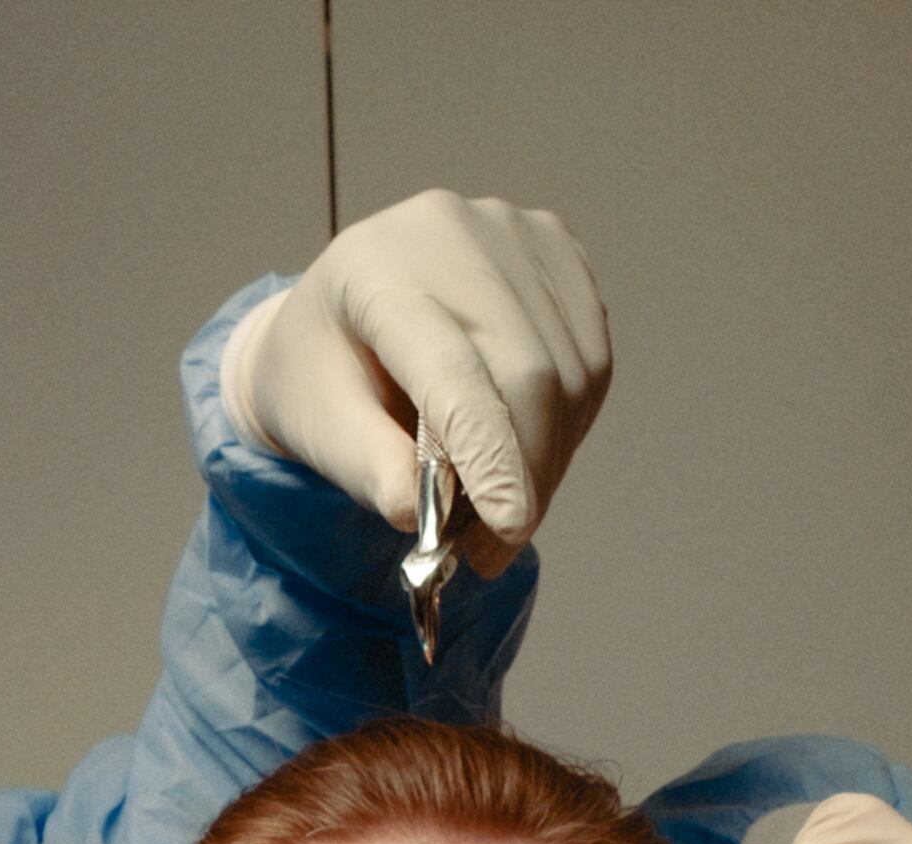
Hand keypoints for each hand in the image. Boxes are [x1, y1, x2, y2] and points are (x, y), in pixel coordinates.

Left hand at [221, 188, 611, 570]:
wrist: (340, 314)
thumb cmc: (322, 374)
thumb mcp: (320, 427)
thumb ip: (368, 468)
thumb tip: (422, 516)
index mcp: (376, 268)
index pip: (453, 368)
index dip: (489, 450)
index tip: (510, 523)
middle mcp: (450, 230)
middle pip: (529, 372)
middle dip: (525, 474)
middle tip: (495, 546)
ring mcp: (512, 230)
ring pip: (573, 371)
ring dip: (551, 459)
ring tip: (503, 505)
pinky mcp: (555, 249)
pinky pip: (592, 356)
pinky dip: (571, 423)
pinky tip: (528, 448)